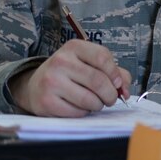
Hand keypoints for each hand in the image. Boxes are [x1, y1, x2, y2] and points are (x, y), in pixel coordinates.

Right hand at [8, 39, 131, 116]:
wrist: (35, 86)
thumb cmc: (71, 74)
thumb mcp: (90, 64)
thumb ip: (115, 73)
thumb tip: (125, 91)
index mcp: (74, 47)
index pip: (103, 57)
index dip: (115, 74)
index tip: (117, 83)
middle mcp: (60, 61)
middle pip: (98, 81)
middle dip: (110, 94)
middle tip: (110, 99)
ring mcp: (51, 81)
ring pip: (89, 99)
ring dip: (98, 105)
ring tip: (95, 102)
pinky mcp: (46, 101)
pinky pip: (77, 112)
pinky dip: (84, 112)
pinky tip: (79, 106)